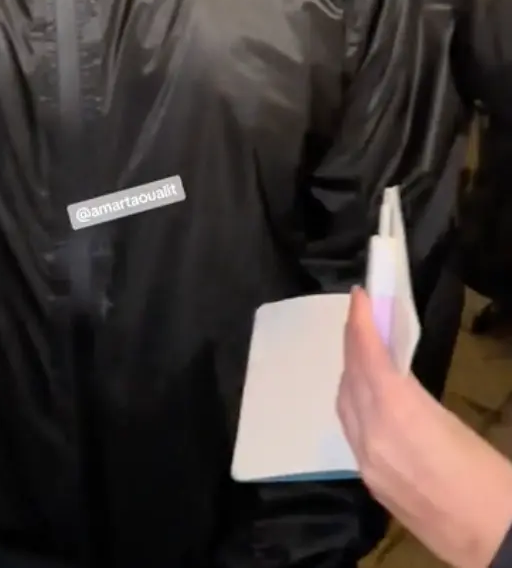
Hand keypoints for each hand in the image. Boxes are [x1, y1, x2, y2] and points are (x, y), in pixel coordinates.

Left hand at [337, 288, 511, 567]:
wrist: (495, 543)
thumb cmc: (490, 480)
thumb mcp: (454, 424)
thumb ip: (414, 396)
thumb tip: (395, 374)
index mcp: (397, 417)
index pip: (366, 358)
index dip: (359, 323)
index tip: (358, 297)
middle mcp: (371, 439)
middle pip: (350, 378)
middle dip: (353, 344)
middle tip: (362, 316)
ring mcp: (367, 464)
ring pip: (345, 405)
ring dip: (351, 372)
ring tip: (365, 349)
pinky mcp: (371, 484)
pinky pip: (352, 431)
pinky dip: (355, 403)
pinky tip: (370, 396)